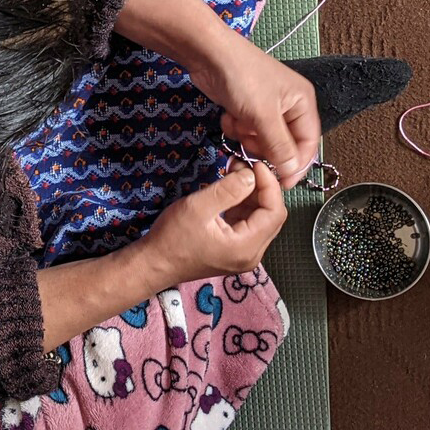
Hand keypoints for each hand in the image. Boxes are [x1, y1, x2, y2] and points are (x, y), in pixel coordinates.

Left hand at [111, 0, 321, 186]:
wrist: (208, 54)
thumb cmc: (243, 79)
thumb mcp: (263, 115)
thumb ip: (280, 146)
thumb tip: (293, 172)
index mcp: (303, 103)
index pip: (308, 143)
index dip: (297, 165)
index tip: (282, 184)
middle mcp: (289, 105)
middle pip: (284, 143)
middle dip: (265, 146)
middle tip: (250, 141)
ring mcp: (266, 106)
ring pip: (262, 140)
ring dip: (248, 137)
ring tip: (238, 123)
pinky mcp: (246, 108)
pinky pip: (247, 131)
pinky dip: (236, 128)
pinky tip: (228, 115)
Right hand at [142, 162, 287, 284]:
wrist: (153, 264)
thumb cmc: (172, 237)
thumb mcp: (198, 207)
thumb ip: (228, 190)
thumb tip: (252, 175)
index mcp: (246, 247)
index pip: (275, 212)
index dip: (270, 185)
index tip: (255, 164)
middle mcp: (251, 254)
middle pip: (271, 216)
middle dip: (261, 188)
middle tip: (243, 166)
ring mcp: (244, 254)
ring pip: (260, 219)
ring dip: (252, 195)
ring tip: (234, 173)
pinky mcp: (234, 251)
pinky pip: (248, 224)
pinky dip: (242, 205)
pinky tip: (229, 190)